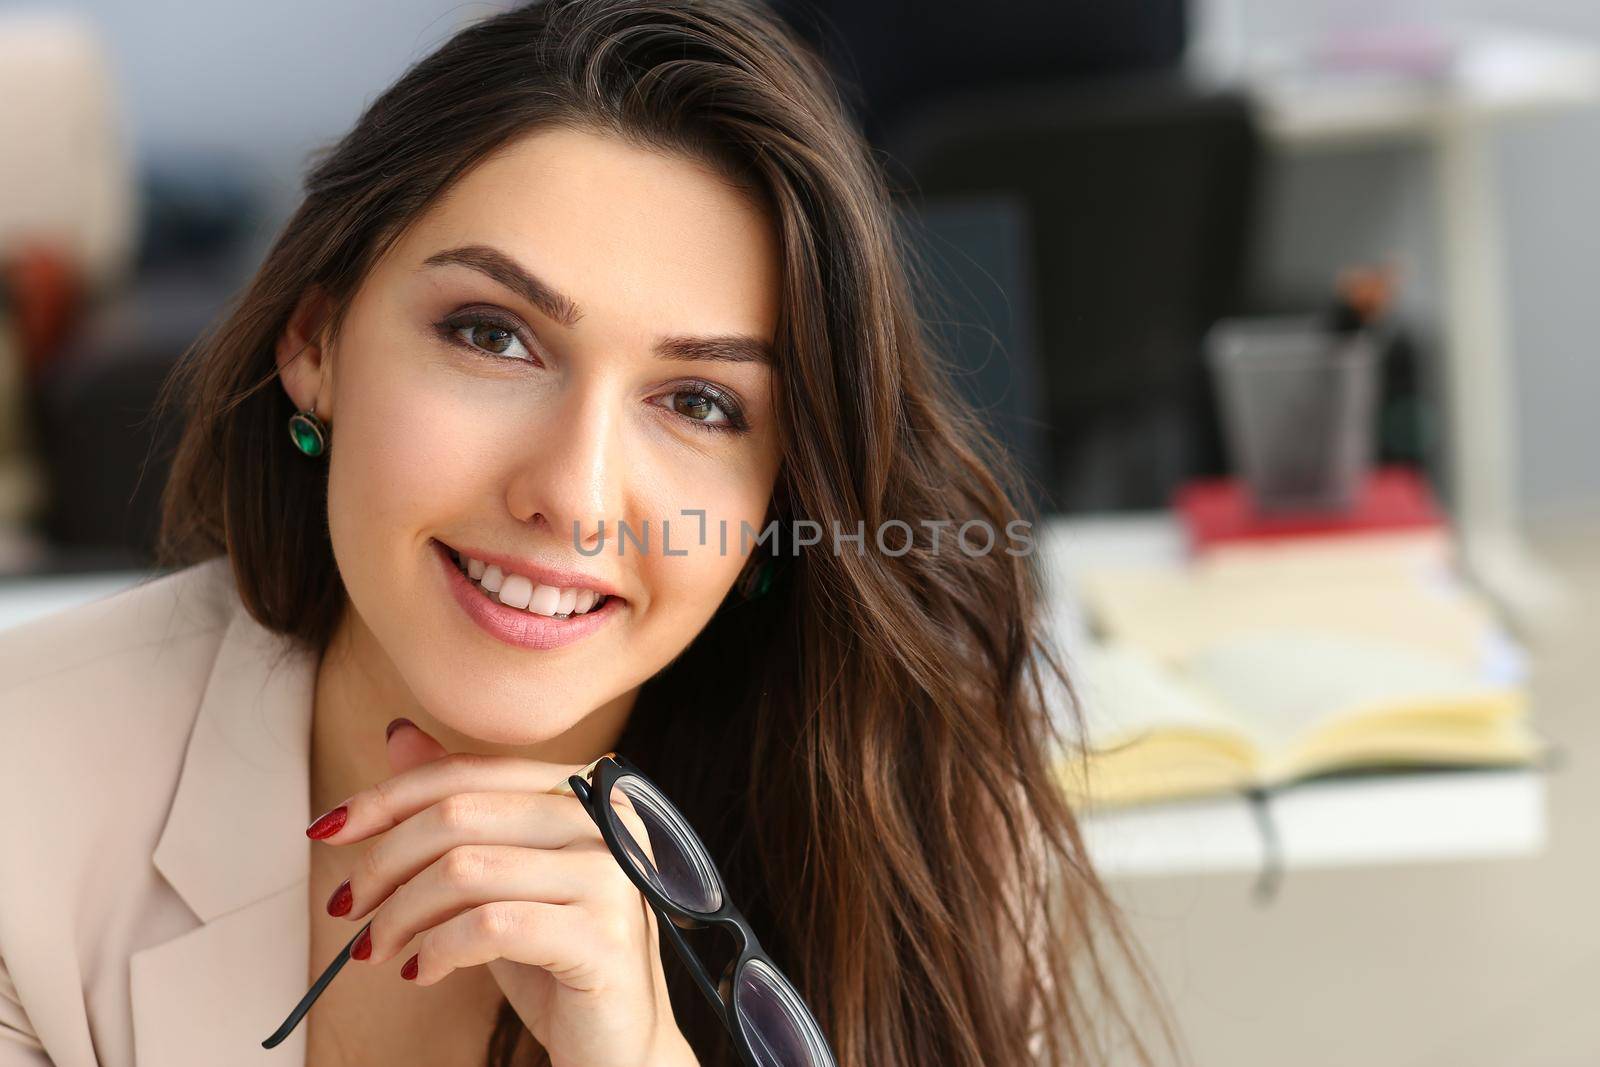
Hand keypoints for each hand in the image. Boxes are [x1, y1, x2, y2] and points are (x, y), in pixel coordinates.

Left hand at [311, 720, 698, 1066]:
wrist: (618, 1041)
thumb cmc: (554, 955)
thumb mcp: (497, 875)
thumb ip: (461, 807)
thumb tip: (400, 736)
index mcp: (585, 789)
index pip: (470, 772)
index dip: (389, 797)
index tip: (330, 829)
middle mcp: (606, 819)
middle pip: (459, 815)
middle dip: (383, 861)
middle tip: (348, 906)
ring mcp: (611, 874)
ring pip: (465, 869)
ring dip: (400, 914)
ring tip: (377, 948)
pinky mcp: (601, 936)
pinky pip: (489, 926)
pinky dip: (436, 949)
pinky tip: (420, 971)